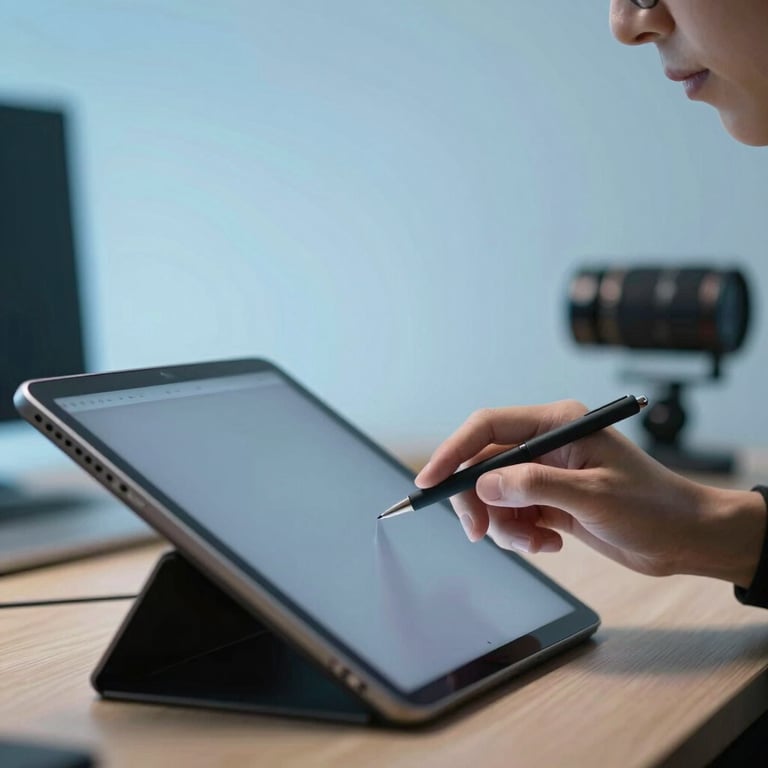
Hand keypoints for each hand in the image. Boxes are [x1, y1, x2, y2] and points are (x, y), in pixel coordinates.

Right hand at [415, 399, 765, 586]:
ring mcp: (545, 473)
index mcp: (556, 424)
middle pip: (482, 465)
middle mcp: (545, 444)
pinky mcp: (547, 499)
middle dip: (477, 501)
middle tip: (479, 532)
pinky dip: (520, 534)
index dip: (453, 452)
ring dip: (503, 525)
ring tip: (536, 541)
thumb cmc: (652, 506)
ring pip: (493, 496)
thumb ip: (533, 486)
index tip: (429, 482)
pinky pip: (511, 515)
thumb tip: (483, 486)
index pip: (488, 427)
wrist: (684, 538)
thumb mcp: (592, 495)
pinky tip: (550, 543)